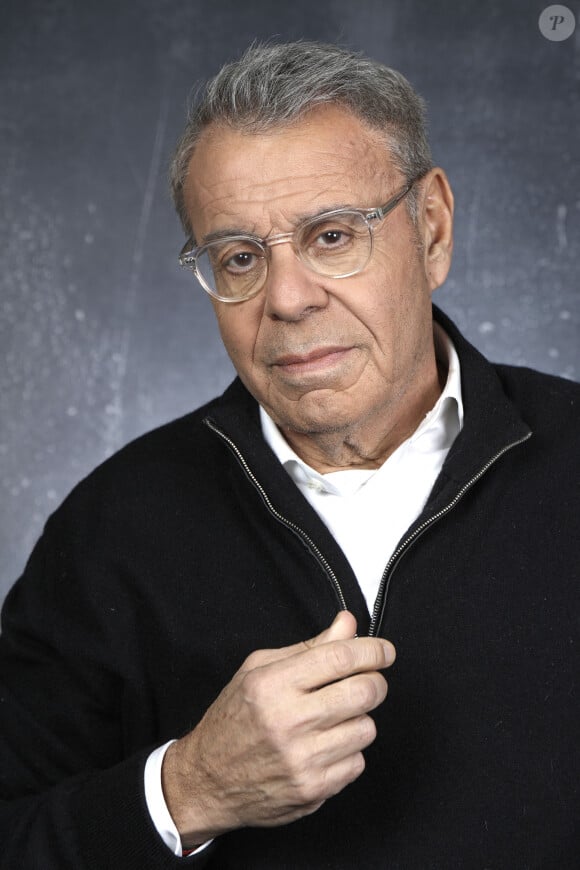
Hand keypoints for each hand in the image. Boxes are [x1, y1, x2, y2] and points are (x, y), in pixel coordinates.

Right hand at [161, 611, 395, 846]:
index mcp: (273, 684)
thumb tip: (348, 624)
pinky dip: (348, 752)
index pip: (340, 658)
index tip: (384, 651)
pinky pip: (357, 763)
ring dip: (358, 719)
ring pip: (366, 728)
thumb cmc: (234, 718)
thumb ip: (309, 647)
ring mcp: (302, 759)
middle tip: (369, 681)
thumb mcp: (259, 670)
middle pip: (363, 692)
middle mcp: (288, 721)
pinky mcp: (312, 790)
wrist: (207, 779)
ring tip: (335, 719)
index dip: (372, 650)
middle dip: (375, 682)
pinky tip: (325, 747)